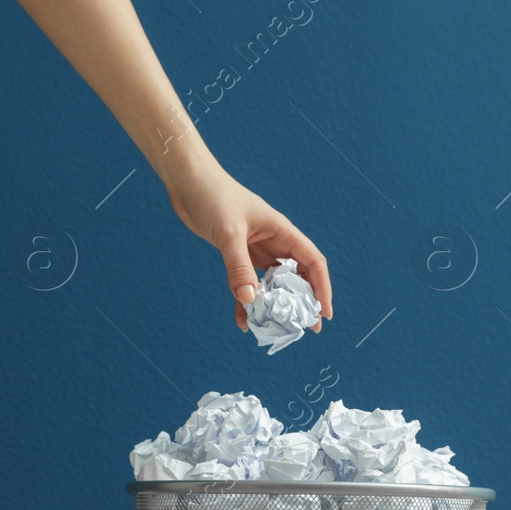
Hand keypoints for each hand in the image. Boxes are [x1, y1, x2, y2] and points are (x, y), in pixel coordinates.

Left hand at [164, 154, 332, 330]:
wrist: (187, 181)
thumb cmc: (213, 196)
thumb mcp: (228, 233)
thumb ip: (239, 267)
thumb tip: (250, 300)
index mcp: (282, 231)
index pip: (313, 262)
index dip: (322, 288)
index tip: (323, 312)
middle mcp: (274, 242)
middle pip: (298, 275)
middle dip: (303, 302)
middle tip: (306, 328)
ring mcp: (256, 249)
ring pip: (273, 283)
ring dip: (275, 305)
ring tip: (276, 329)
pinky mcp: (238, 255)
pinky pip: (248, 283)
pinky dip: (247, 301)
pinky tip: (241, 319)